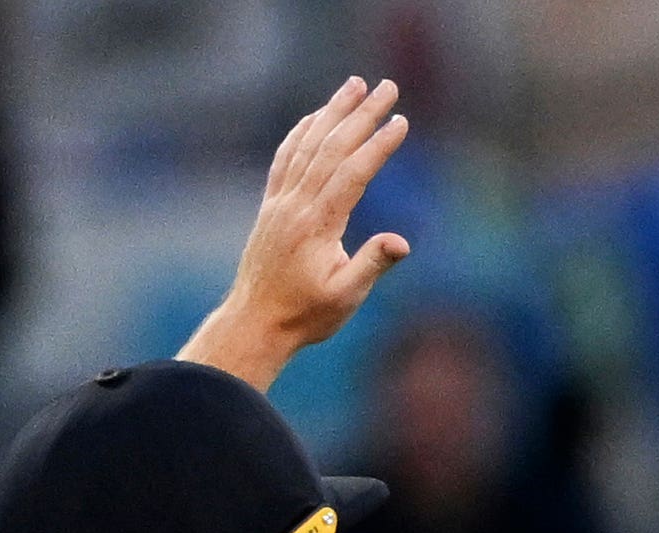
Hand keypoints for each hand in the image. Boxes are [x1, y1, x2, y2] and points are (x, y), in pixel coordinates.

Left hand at [179, 77, 412, 390]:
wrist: (257, 321)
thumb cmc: (307, 314)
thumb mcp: (347, 296)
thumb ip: (372, 264)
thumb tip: (401, 242)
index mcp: (317, 223)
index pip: (352, 172)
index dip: (378, 145)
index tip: (400, 121)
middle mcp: (295, 203)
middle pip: (331, 147)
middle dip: (361, 114)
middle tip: (386, 87)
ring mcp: (280, 201)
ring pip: (308, 144)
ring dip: (332, 112)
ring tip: (354, 85)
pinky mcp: (272, 206)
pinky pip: (287, 157)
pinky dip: (303, 132)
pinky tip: (315, 117)